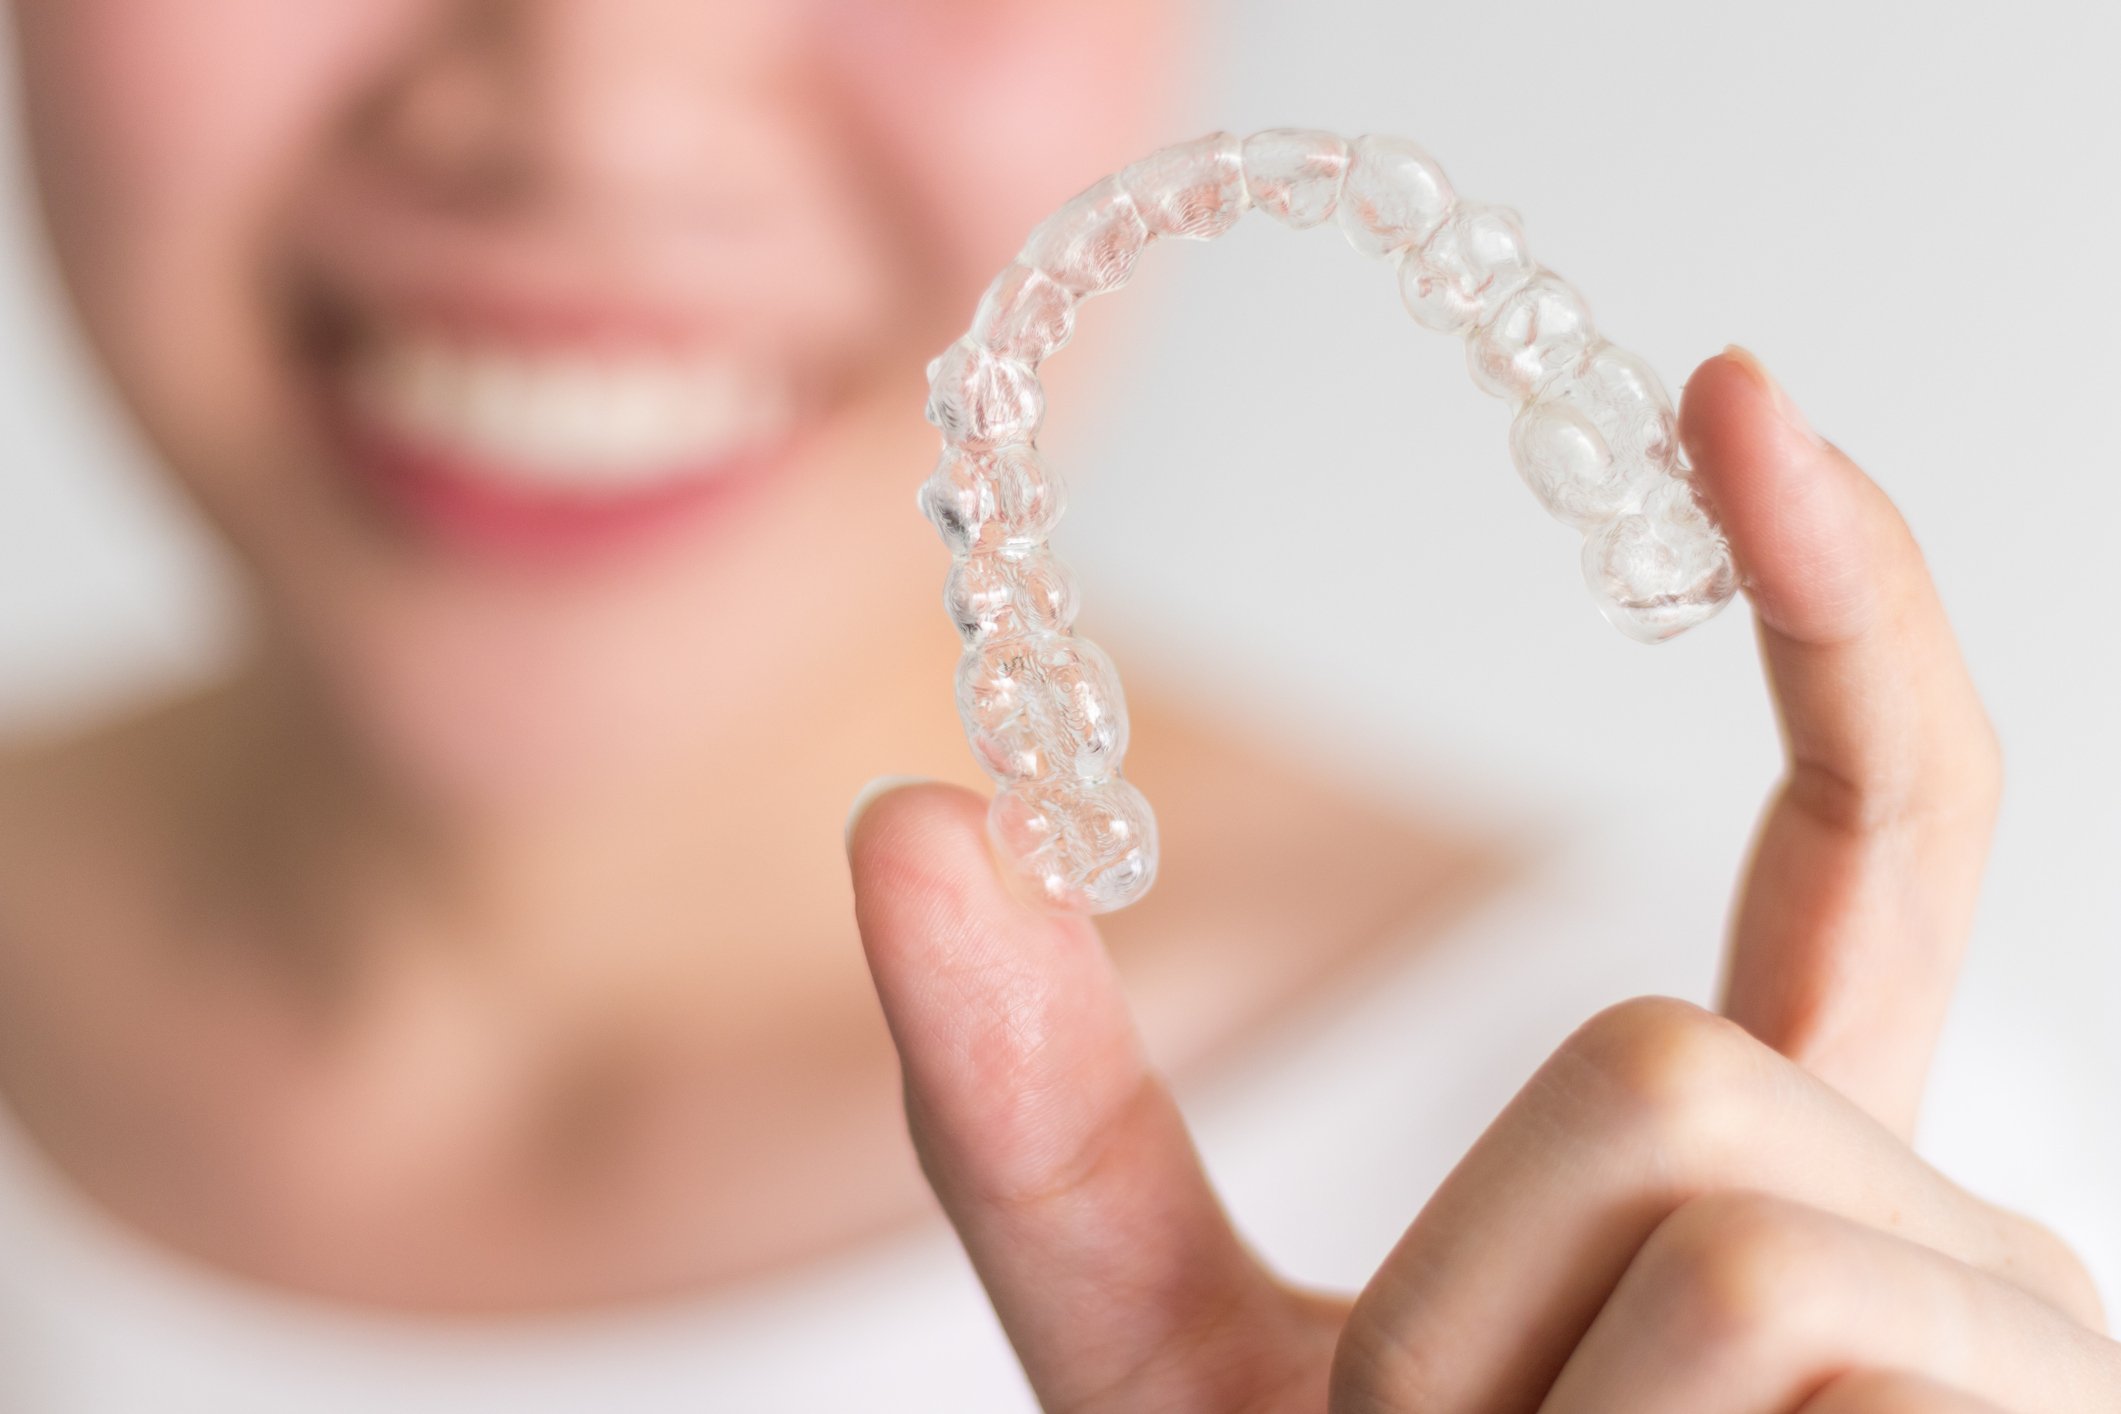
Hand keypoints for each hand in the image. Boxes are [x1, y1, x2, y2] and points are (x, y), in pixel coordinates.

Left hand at [845, 349, 2113, 1411]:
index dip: (1844, 607)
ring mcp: (2025, 1349)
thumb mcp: (1169, 1365)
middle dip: (1463, 1291)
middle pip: (1668, 1057)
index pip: (1878, 828)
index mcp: (1773, 1165)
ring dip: (1508, 1403)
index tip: (1742, 388)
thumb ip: (1049, 1121)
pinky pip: (1767, 1334)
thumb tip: (901, 812)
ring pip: (1713, 1199)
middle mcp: (1947, 1227)